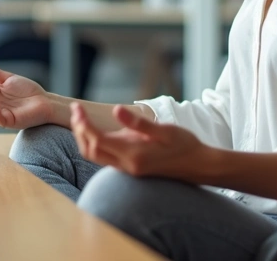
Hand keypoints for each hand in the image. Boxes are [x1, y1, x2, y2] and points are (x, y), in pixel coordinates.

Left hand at [69, 102, 207, 179]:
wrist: (199, 166)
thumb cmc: (185, 145)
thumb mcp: (165, 130)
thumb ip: (139, 123)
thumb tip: (116, 110)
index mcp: (133, 154)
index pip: (97, 139)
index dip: (83, 123)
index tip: (78, 107)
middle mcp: (127, 165)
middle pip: (90, 150)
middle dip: (79, 130)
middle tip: (77, 110)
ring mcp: (128, 170)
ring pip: (95, 156)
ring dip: (84, 138)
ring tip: (83, 118)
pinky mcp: (130, 169)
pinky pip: (104, 158)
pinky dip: (95, 143)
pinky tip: (99, 129)